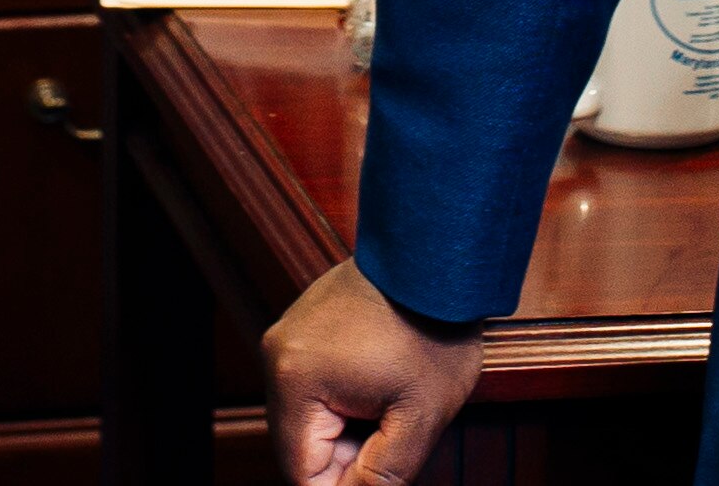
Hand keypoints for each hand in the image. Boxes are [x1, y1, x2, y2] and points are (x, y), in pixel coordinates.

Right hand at [264, 260, 482, 485]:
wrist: (440, 256)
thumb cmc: (436, 326)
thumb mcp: (420, 418)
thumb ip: (384, 476)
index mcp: (295, 381)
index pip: (303, 473)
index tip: (382, 477)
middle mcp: (277, 356)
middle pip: (303, 445)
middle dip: (349, 456)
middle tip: (397, 432)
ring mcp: (288, 336)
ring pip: (310, 417)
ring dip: (349, 427)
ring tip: (393, 402)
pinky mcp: (304, 326)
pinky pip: (314, 385)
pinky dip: (345, 398)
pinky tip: (382, 381)